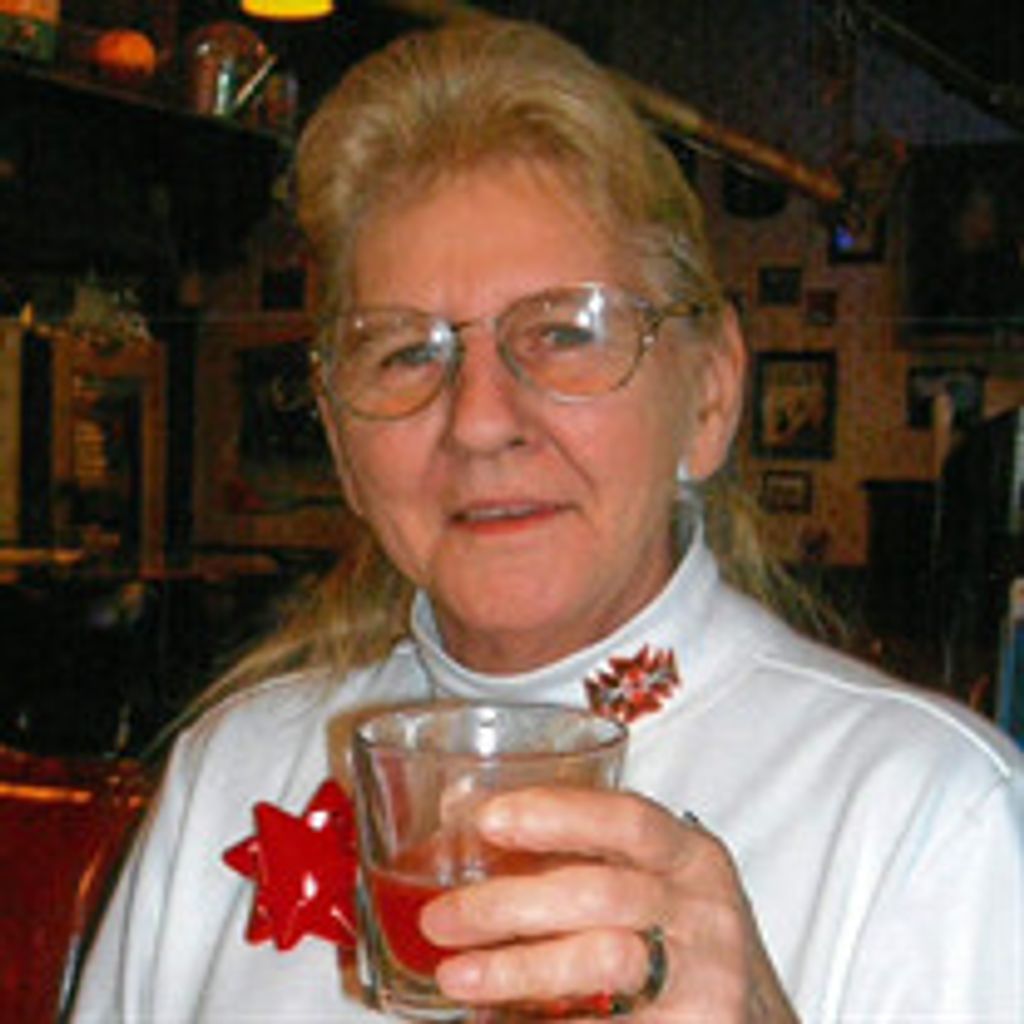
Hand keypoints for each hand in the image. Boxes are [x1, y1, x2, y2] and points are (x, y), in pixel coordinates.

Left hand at [419, 787, 798, 1021]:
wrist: (751, 1021)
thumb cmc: (679, 940)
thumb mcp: (649, 882)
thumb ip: (575, 851)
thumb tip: (463, 818)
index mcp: (690, 856)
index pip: (625, 819)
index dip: (555, 813)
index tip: (487, 819)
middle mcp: (704, 911)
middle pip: (600, 893)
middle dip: (508, 904)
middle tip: (443, 918)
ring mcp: (707, 979)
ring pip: (602, 961)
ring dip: (517, 969)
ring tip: (457, 977)